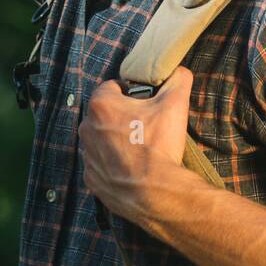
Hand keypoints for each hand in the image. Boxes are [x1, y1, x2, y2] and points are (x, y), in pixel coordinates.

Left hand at [79, 66, 194, 229]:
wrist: (155, 194)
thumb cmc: (160, 145)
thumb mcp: (175, 104)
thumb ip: (177, 80)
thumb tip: (179, 71)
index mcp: (101, 104)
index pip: (113, 87)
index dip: (131, 92)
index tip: (146, 104)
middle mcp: (86, 128)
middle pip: (106, 113)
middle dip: (123, 116)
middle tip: (147, 127)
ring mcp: (87, 155)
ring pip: (102, 139)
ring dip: (117, 140)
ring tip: (141, 150)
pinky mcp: (91, 179)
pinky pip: (101, 164)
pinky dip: (114, 164)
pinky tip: (133, 169)